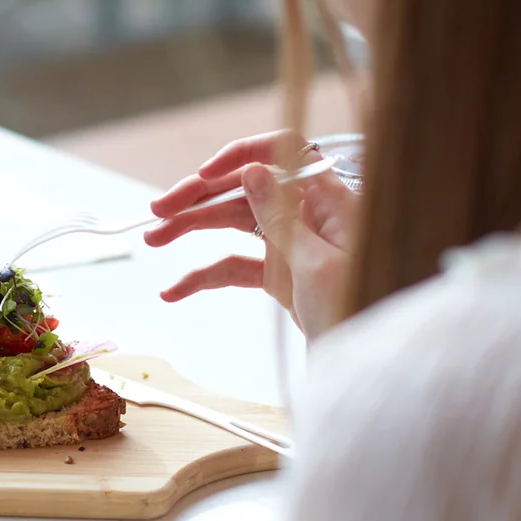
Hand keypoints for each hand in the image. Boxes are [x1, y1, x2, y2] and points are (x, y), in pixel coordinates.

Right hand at [146, 130, 357, 338]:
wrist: (367, 368)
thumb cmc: (358, 312)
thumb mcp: (316, 263)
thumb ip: (281, 217)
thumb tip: (254, 171)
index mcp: (328, 200)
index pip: (283, 153)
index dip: (242, 156)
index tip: (205, 176)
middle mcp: (308, 214)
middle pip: (247, 187)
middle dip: (201, 197)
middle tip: (157, 211)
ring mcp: (292, 244)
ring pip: (235, 224)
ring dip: (193, 230)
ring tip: (152, 239)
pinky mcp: (280, 275)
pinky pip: (237, 266)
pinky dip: (206, 276)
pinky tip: (174, 290)